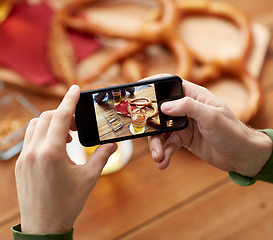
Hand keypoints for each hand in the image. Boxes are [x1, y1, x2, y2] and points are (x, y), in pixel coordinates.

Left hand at [15, 85, 116, 233]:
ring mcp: (24, 157)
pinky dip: (42, 135)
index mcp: (52, 152)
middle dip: (63, 114)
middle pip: (47, 117)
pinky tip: (55, 150)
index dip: (69, 99)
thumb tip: (112, 145)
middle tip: (77, 125)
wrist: (43, 226)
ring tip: (67, 138)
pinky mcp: (20, 164)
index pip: (61, 115)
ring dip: (51, 124)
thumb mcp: (88, 179)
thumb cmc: (67, 204)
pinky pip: (30, 139)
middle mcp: (35, 151)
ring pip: (35, 126)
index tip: (75, 88)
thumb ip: (101, 157)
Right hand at [148, 79, 271, 176]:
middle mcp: (186, 108)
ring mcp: (183, 124)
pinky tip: (163, 162)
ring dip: (156, 144)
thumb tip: (164, 106)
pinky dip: (164, 153)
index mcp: (194, 95)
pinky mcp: (183, 138)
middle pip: (158, 111)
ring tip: (158, 156)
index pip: (169, 83)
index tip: (136, 90)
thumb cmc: (232, 131)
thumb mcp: (211, 116)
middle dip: (149, 124)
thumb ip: (188, 107)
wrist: (241, 156)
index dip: (152, 84)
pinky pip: (168, 144)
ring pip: (160, 131)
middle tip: (140, 133)